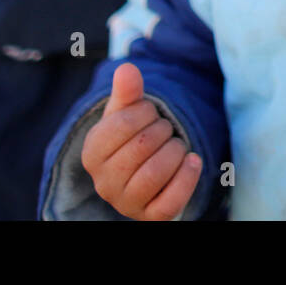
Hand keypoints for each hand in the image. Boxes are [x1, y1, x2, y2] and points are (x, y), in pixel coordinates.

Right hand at [81, 63, 202, 220]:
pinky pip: (170, 202)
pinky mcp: (150, 216)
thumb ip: (127, 91)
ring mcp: (126, 203)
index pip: (120, 125)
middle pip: (141, 148)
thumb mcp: (126, 112)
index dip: (144, 112)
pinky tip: (193, 160)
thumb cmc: (132, 137)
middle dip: (162, 130)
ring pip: (155, 174)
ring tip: (177, 144)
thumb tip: (127, 68)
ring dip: (175, 150)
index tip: (150, 113)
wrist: (143, 173)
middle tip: (166, 128)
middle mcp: (104, 182)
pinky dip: (187, 178)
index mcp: (92, 153)